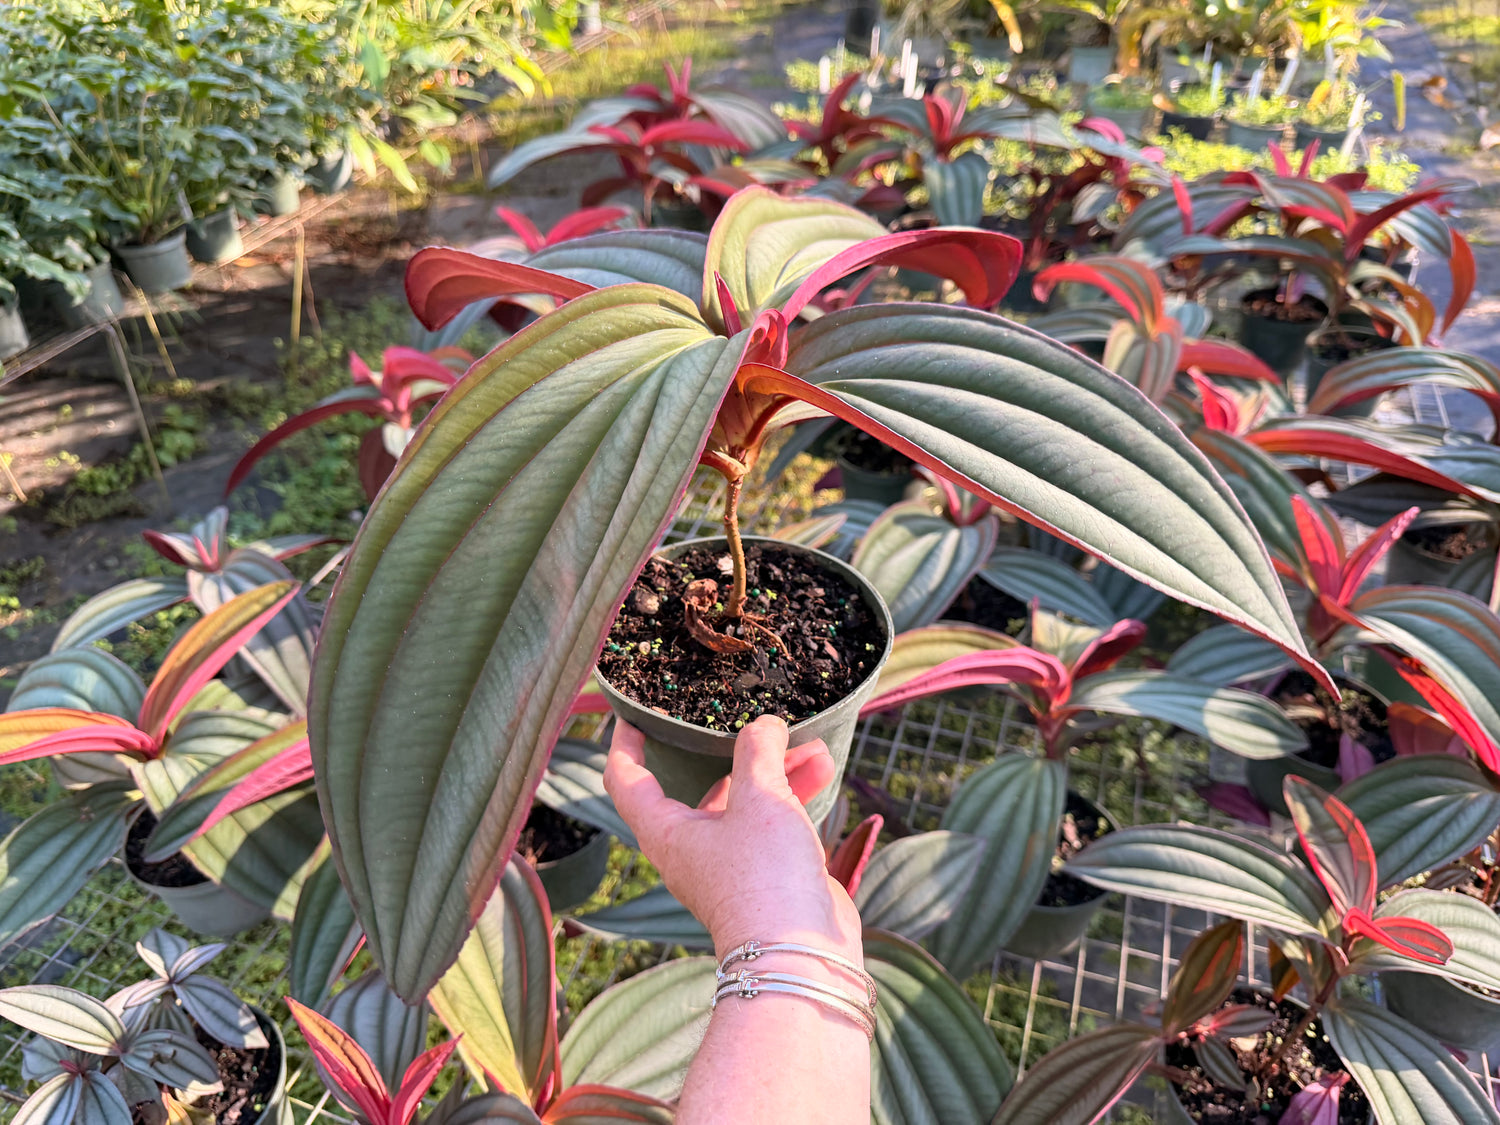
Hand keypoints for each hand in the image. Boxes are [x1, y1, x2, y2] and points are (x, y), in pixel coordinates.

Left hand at [604, 716, 862, 960]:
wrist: (802, 955)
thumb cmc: (765, 878)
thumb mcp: (760, 798)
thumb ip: (759, 750)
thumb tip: (766, 725)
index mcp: (666, 831)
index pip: (626, 779)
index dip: (625, 743)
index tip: (633, 713)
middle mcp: (691, 847)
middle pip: (697, 783)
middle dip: (727, 747)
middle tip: (742, 715)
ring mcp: (729, 863)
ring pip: (745, 799)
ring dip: (775, 768)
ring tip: (811, 742)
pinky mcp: (765, 873)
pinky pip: (773, 821)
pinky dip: (793, 793)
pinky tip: (823, 770)